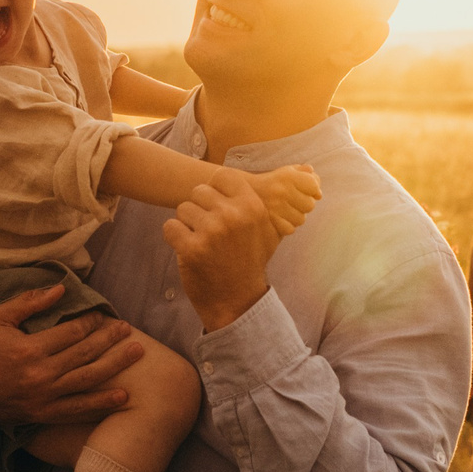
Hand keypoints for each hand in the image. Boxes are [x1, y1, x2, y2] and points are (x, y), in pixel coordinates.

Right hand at [0, 285, 147, 434]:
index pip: (70, 333)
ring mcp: (44, 397)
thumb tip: (60, 289)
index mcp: (28, 349)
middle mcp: (40, 375)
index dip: (90, 323)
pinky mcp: (44, 415)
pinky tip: (122, 396)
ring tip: (136, 354)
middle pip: (85, 354)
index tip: (103, 316)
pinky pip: (78, 410)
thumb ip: (29, 303)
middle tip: (128, 330)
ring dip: (115, 366)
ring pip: (88, 380)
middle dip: (110, 340)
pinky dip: (102, 404)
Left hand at [164, 174, 281, 329]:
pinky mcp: (191, 248)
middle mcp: (233, 216)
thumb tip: (302, 170)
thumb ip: (268, 202)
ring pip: (183, 209)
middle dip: (200, 209)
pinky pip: (170, 227)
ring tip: (202, 242)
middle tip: (209, 230)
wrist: (238, 301)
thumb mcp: (269, 230)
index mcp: (252, 207)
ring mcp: (211, 232)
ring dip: (187, 225)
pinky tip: (189, 249)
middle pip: (199, 191)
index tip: (217, 206)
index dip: (215, 190)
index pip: (222, 176)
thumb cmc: (251, 262)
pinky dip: (175, 237)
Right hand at [248, 164, 321, 234]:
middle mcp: (282, 190)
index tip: (306, 190)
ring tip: (286, 210)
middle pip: (310, 205)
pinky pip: (290, 229)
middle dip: (304, 205)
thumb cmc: (272, 183)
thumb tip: (319, 193)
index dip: (313, 190)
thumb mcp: (287, 172)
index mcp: (287, 176)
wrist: (243, 192)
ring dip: (296, 216)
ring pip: (301, 219)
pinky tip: (280, 218)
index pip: (314, 185)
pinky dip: (287, 226)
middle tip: (294, 202)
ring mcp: (275, 206)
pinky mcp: (270, 220)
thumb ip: (305, 174)